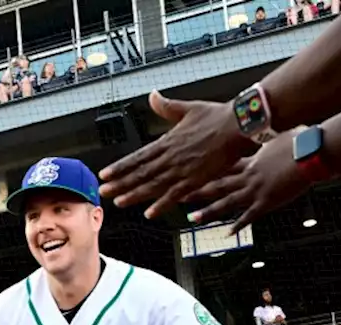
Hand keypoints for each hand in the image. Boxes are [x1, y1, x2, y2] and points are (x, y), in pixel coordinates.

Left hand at [98, 93, 254, 218]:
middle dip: (120, 183)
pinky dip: (161, 204)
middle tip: (102, 191)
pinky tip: (149, 213)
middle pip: (140, 173)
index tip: (105, 174)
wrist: (238, 124)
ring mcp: (182, 169)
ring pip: (152, 185)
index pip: (138, 157)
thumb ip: (167, 107)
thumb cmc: (217, 116)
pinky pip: (174, 195)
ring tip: (118, 202)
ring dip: (134, 195)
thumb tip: (152, 95)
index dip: (120, 167)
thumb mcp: (188, 108)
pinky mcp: (196, 179)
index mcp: (167, 141)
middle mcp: (170, 157)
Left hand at [184, 136, 312, 234]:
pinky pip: (248, 217)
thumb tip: (269, 132)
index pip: (224, 167)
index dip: (206, 171)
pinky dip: (238, 226)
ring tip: (193, 219)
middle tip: (179, 196)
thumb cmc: (300, 142)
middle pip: (217, 185)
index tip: (192, 173)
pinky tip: (228, 233)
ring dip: (208, 212)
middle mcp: (248, 176)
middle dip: (197, 192)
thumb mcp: (279, 138)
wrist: (309, 152)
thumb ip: (269, 142)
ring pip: (226, 202)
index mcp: (251, 161)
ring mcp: (255, 190)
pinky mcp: (266, 202)